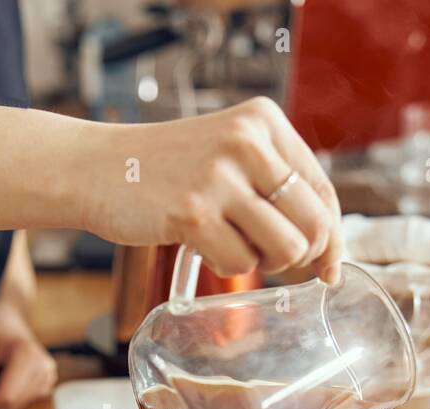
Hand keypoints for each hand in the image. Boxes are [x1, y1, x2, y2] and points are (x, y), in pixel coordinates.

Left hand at [0, 305, 57, 408]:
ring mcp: (49, 375)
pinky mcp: (49, 382)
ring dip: (0, 402)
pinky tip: (7, 380)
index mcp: (27, 355)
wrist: (12, 322)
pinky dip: (12, 398)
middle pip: (12, 406)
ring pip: (18, 408)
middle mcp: (43, 366)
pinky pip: (25, 403)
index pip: (6, 399)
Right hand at [82, 97, 342, 283]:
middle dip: (302, 256)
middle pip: (313, 223)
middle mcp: (247, 141)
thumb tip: (328, 252)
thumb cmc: (166, 170)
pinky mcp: (193, 213)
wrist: (97, 167)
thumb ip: (275, 184)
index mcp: (263, 121)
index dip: (332, 236)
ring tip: (234, 246)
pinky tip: (204, 246)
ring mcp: (219, 177)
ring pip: (285, 248)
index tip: (329, 266)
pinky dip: (226, 266)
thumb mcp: (227, 153)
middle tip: (276, 261)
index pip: (322, 189)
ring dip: (264, 263)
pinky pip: (240, 263)